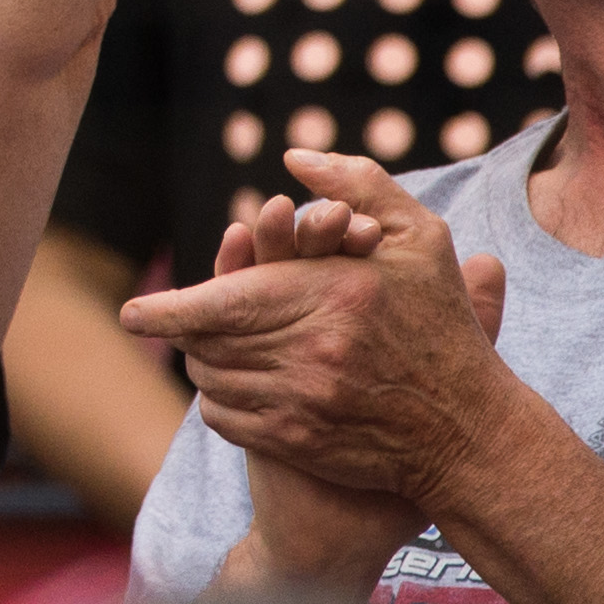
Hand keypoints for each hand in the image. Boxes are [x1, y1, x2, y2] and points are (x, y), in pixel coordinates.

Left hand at [120, 146, 515, 522]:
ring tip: (210, 348)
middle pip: (207, 342)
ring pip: (212, 381)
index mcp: (328, 296)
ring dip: (202, 363)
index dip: (167, 310)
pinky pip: (227, 420)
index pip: (221, 302)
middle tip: (177, 321)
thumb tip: (293, 157)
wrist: (470, 433)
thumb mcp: (420, 239)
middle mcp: (309, 352)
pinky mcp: (299, 445)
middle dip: (185, 331)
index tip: (132, 314)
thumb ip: (358, 184)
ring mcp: (302, 405)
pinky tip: (234, 386)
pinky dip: (219, 402)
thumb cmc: (444, 328)